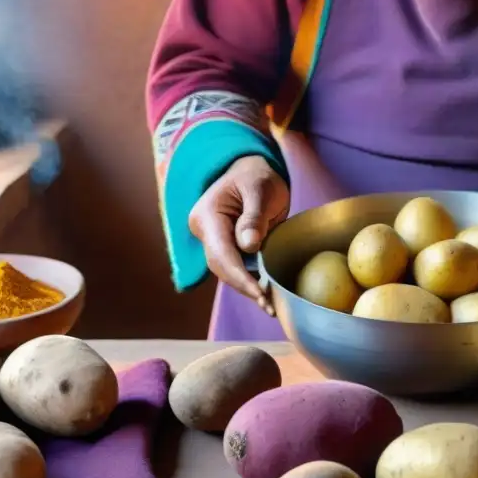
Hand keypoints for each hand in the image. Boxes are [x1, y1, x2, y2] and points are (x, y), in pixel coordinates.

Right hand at [189, 155, 289, 314]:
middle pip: (221, 267)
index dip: (239, 276)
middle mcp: (206, 231)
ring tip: (271, 306)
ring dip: (248, 289)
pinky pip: (237, 267)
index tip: (259, 293)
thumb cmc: (258, 176)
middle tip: (269, 306)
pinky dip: (251, 281)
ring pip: (228, 271)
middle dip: (244, 287)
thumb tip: (248, 245)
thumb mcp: (260, 190)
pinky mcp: (227, 247)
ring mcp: (215, 241)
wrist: (253, 171)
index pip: (220, 253)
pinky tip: (267, 295)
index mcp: (208, 216)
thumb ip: (254, 217)